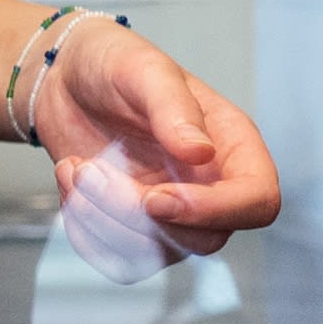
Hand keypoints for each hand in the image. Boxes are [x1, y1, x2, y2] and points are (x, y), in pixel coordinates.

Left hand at [34, 22, 280, 248]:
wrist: (65, 79)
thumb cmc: (114, 63)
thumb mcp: (144, 68)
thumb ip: (174, 107)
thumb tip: (201, 151)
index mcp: (231, 145)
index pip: (257, 202)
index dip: (215, 212)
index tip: (156, 197)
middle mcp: (208, 186)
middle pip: (202, 239)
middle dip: (134, 214)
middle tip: (90, 171)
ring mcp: (172, 212)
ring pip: (155, 255)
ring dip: (102, 220)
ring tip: (75, 169)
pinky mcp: (132, 229)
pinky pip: (120, 260)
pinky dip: (86, 230)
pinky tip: (70, 181)